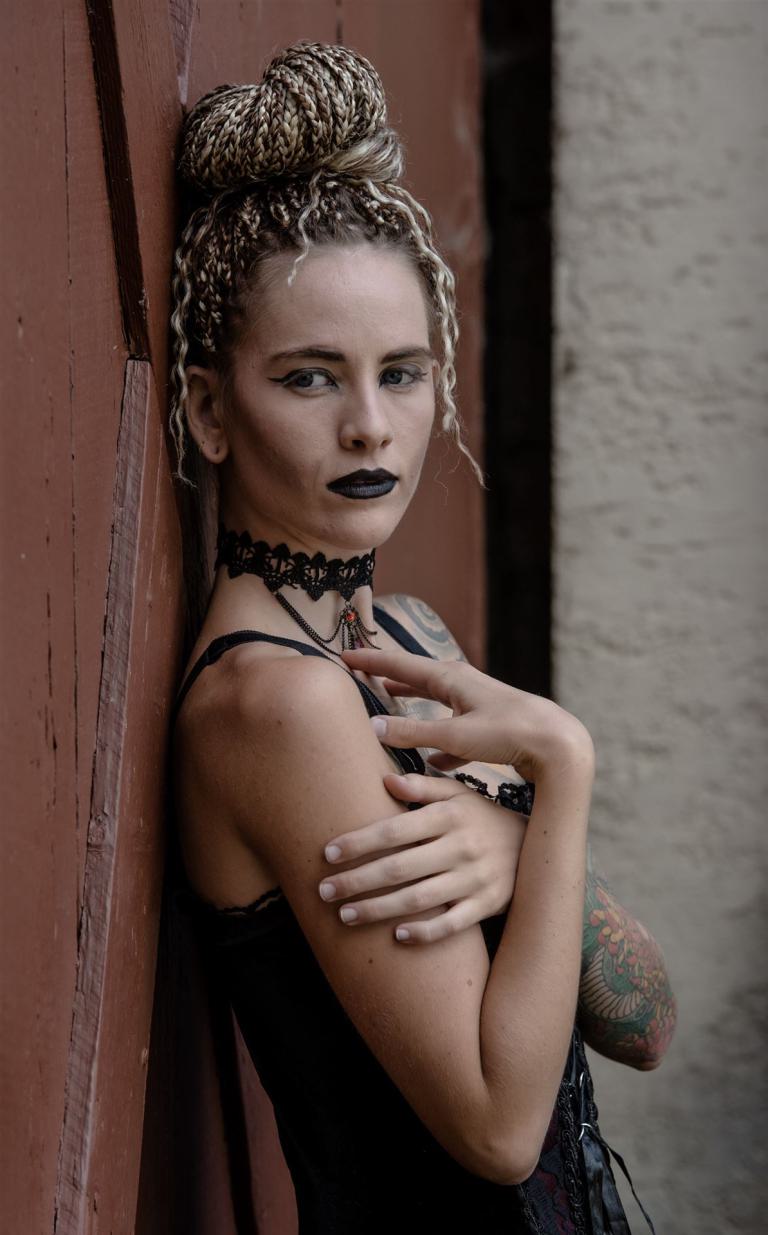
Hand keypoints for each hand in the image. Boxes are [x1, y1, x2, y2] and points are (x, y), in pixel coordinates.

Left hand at [318, 772, 525, 942]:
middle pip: (400, 867)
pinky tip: (396, 937)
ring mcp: (475, 879)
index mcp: (449, 816)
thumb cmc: (482, 818)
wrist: (537, 845)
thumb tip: (385, 780)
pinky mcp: (488, 905)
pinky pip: (452, 925)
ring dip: (379, 909)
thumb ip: (422, 787)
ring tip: (345, 916)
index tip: (328, 853)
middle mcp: (461, 847)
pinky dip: (425, 933)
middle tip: (324, 891)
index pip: (395, 829)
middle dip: (357, 881)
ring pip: (420, 899)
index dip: (360, 842)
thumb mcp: (458, 794)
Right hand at [342, 646, 593, 782]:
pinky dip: (439, 744)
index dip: (370, 661)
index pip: (400, 664)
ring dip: (411, 705)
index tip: (344, 656)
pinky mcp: (488, 728)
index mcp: (450, 678)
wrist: (556, 744)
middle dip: (389, 676)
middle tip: (362, 672)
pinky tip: (433, 763)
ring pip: (434, 703)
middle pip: (416, 678)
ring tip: (389, 706)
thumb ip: (413, 732)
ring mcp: (476, 706)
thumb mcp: (454, 734)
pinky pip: (453, 732)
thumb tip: (373, 726)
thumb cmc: (507, 733)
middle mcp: (462, 685)